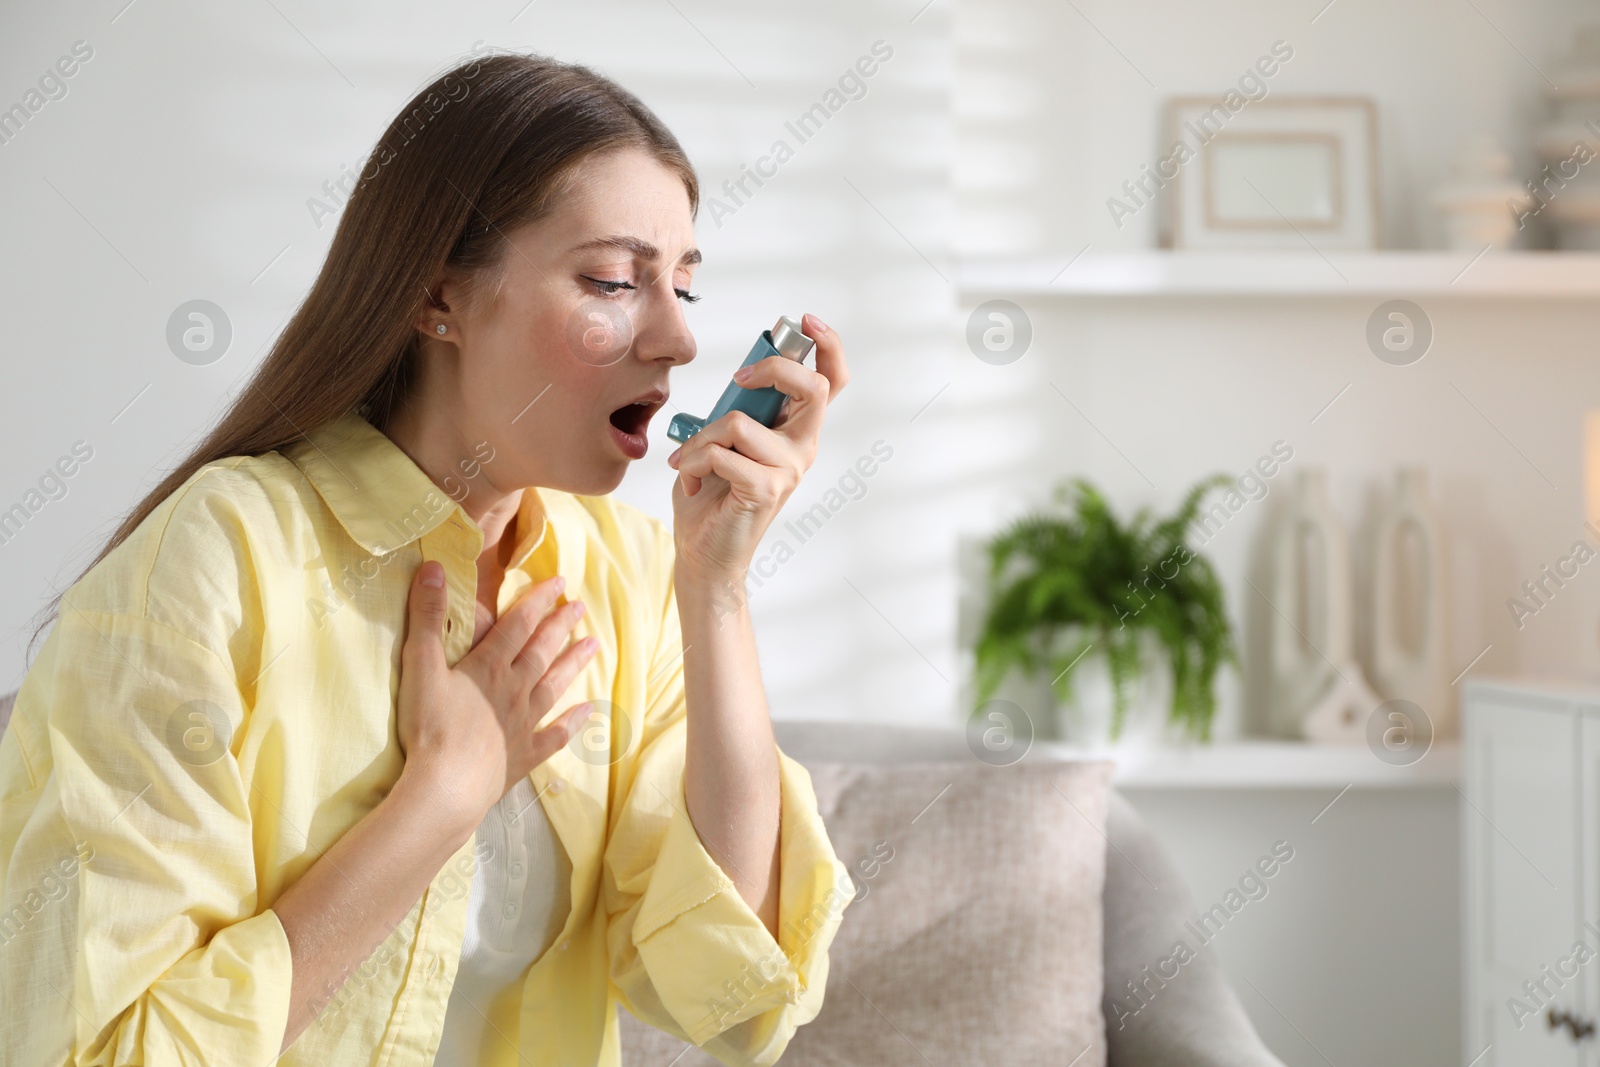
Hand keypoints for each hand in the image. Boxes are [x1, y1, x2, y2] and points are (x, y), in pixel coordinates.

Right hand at [394, 560, 597, 829]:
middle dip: (561, 625)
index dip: (538, 600)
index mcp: (491, 667)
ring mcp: (524, 723)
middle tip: (580, 607)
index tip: (559, 582)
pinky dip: (573, 722)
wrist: (447, 787)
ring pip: (555, 685)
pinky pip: (555, 734)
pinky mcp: (525, 754)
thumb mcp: (420, 665)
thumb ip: (427, 617)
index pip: (519, 624)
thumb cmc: (431, 727)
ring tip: (593, 645)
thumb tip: (435, 566)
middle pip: (542, 651)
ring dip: (574, 663)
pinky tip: (589, 711)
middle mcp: (515, 690)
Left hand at [667, 312, 848, 580]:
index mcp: (796, 430)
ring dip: (702, 438)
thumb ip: (740, 408)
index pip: (832, 382)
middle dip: (775, 368)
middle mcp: (803, 447)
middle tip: (740, 379)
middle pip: (814, 387)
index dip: (828, 345)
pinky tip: (690, 479)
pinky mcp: (767, 490)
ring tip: (688, 460)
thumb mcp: (725, 438)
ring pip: (741, 422)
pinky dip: (694, 462)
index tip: (805, 322)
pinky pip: (722, 455)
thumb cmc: (711, 493)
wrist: (703, 551)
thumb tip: (741, 377)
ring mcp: (789, 470)